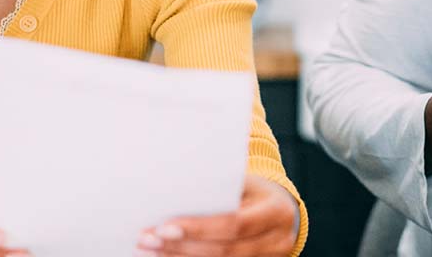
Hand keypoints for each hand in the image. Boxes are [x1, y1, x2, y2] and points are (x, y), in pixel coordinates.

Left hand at [137, 175, 299, 256]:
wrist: (284, 212)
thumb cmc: (256, 191)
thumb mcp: (246, 182)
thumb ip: (220, 188)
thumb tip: (174, 191)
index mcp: (275, 212)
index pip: (235, 224)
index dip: (199, 228)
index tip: (163, 226)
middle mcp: (276, 241)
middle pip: (224, 250)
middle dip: (181, 246)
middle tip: (147, 239)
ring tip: (150, 250)